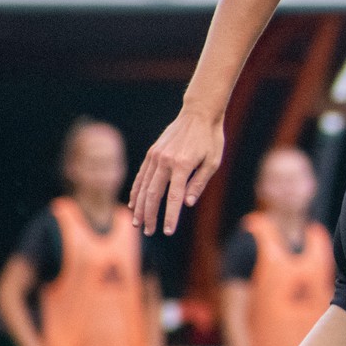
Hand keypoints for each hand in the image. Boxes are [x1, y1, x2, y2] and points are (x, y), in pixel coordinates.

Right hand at [129, 106, 226, 235]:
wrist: (198, 114)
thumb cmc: (210, 139)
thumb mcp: (213, 162)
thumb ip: (199, 183)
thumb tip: (187, 204)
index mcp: (182, 165)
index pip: (174, 197)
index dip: (170, 216)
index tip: (167, 231)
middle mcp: (165, 161)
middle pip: (153, 194)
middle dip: (149, 215)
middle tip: (148, 231)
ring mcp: (156, 156)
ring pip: (143, 186)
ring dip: (139, 206)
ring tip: (137, 222)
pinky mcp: (152, 153)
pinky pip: (141, 175)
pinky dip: (136, 190)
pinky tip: (133, 203)